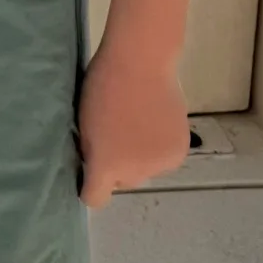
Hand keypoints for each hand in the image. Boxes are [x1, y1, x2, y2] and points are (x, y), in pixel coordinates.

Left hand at [77, 44, 189, 207]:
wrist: (140, 63)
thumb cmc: (102, 86)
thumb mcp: (84, 121)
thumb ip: (92, 150)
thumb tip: (97, 165)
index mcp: (106, 165)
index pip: (95, 198)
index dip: (90, 189)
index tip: (90, 174)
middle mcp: (135, 173)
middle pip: (123, 181)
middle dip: (118, 165)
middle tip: (114, 134)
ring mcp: (160, 164)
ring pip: (145, 170)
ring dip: (140, 156)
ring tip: (136, 123)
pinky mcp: (179, 153)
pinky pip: (163, 160)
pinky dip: (158, 148)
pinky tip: (153, 122)